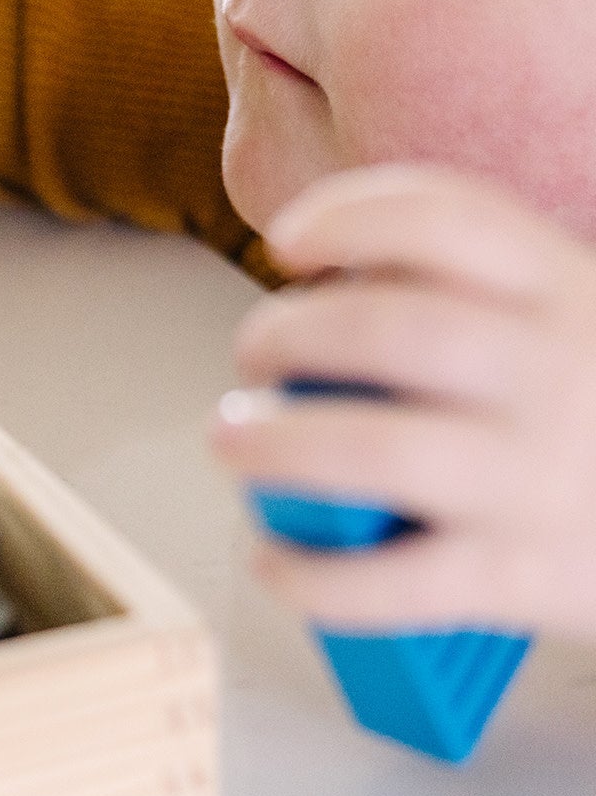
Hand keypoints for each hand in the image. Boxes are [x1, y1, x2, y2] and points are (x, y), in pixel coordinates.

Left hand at [211, 163, 595, 639]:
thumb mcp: (590, 326)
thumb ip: (494, 304)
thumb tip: (330, 310)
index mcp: (573, 294)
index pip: (450, 219)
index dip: (350, 216)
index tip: (288, 240)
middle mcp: (560, 373)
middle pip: (390, 331)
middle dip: (289, 335)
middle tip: (255, 357)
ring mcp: (541, 476)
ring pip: (376, 450)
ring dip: (277, 444)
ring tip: (235, 443)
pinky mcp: (527, 575)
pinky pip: (394, 579)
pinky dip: (313, 572)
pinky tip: (277, 560)